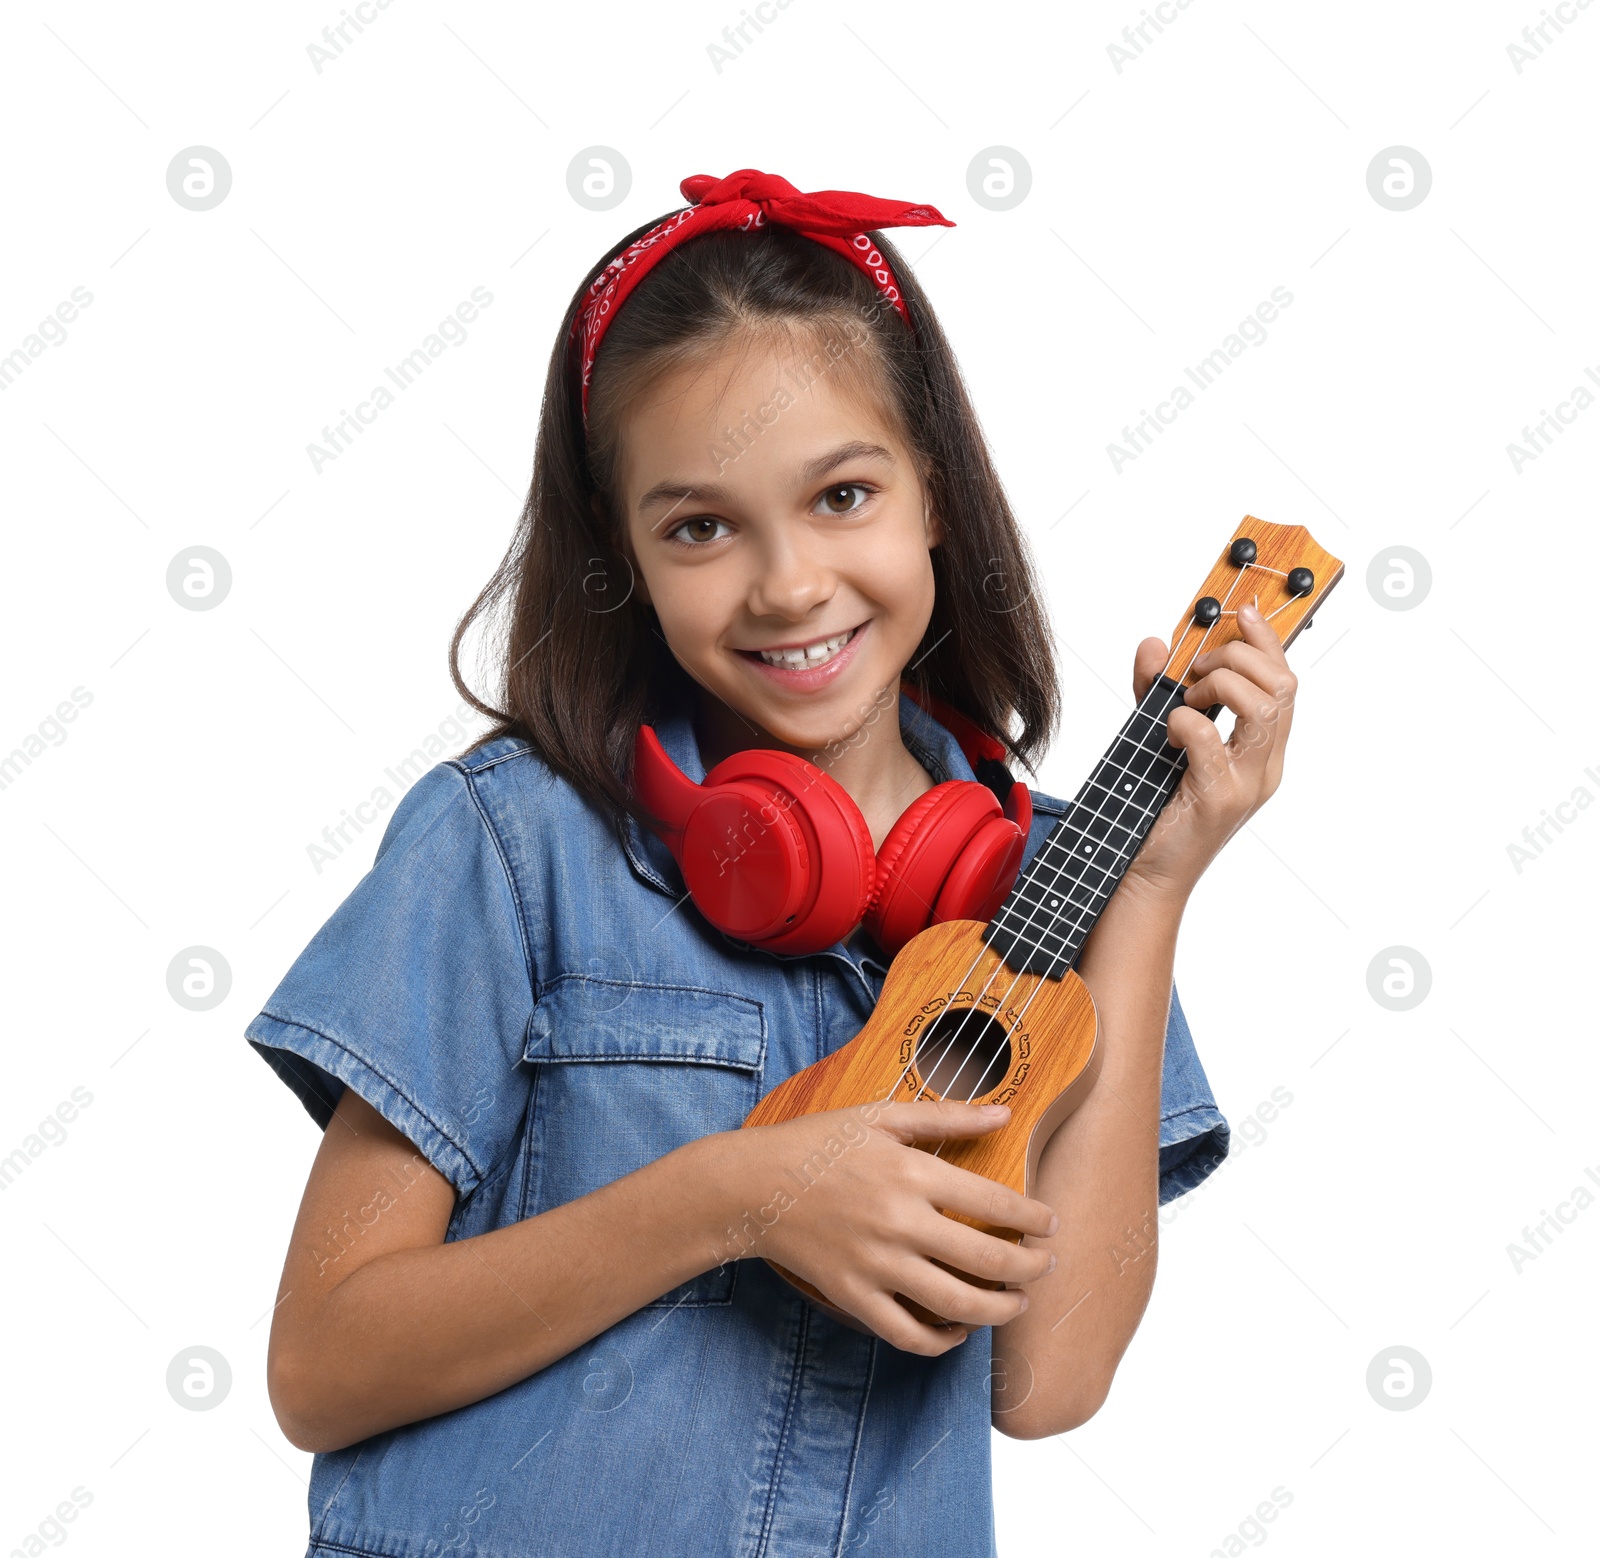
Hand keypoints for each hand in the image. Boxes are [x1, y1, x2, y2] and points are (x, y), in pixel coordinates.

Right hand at [730, 1099, 1058, 1354]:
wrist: (754, 1185)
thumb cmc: (819, 1143)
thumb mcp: (881, 1115)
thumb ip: (946, 1116)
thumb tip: (1004, 1113)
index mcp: (913, 1172)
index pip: (996, 1203)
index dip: (1034, 1218)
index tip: (1050, 1224)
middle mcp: (901, 1223)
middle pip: (988, 1260)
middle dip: (1031, 1267)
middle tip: (1045, 1265)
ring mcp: (877, 1265)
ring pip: (957, 1305)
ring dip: (999, 1311)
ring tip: (1016, 1303)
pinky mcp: (853, 1296)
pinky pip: (908, 1334)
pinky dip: (941, 1342)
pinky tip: (958, 1331)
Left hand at [1124, 600, 1297, 899]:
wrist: (1142, 878)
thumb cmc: (1152, 812)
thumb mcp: (1155, 740)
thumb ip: (1155, 692)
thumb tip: (1154, 644)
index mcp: (1261, 751)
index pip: (1285, 681)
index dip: (1267, 639)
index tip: (1241, 610)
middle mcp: (1264, 766)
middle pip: (1282, 684)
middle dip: (1235, 656)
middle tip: (1193, 671)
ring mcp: (1247, 784)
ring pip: (1263, 704)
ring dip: (1216, 685)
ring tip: (1184, 702)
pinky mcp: (1218, 799)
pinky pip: (1211, 739)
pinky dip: (1184, 721)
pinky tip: (1167, 734)